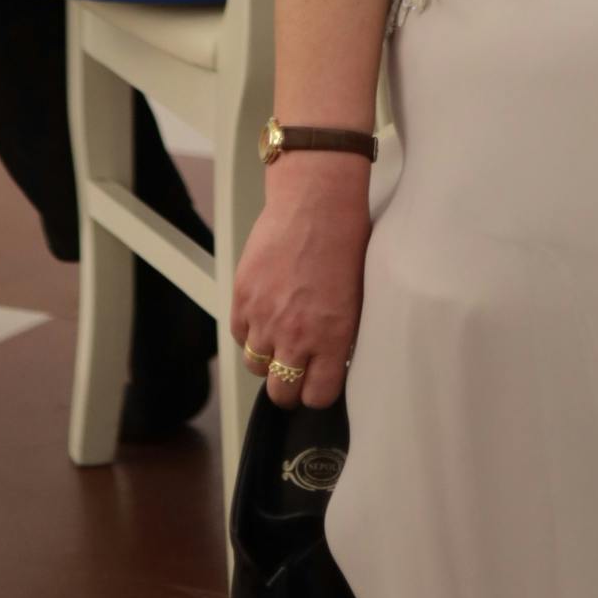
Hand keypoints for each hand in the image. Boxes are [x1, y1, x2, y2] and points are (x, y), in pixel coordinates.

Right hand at [230, 158, 371, 407]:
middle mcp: (296, 334)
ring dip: (268, 357)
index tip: (318, 383)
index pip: (317, 396)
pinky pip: (239, 335)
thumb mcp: (358, 297)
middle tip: (295, 370)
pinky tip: (265, 314)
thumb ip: (341, 335)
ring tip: (280, 336)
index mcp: (332, 337)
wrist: (315, 201)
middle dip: (288, 386)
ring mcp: (264, 317)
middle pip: (281, 392)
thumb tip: (332, 360)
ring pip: (256, 366)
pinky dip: (250, 331)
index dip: (317, 392)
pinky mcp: (242, 297)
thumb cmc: (345, 240)